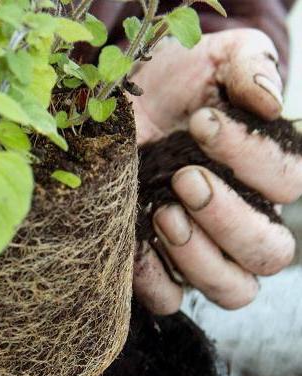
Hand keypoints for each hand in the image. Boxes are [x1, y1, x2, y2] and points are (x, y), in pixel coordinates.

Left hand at [131, 29, 300, 313]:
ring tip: (164, 213)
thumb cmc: (165, 83)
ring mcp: (198, 248)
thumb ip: (249, 66)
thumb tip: (269, 102)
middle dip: (229, 219)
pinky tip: (135, 239)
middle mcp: (238, 218)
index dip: (251, 158)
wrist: (110, 108)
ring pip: (233, 289)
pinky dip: (155, 279)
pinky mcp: (155, 263)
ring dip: (200, 257)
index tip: (200, 123)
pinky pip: (170, 298)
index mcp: (262, 172)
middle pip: (270, 253)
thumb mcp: (210, 58)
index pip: (288, 183)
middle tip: (185, 179)